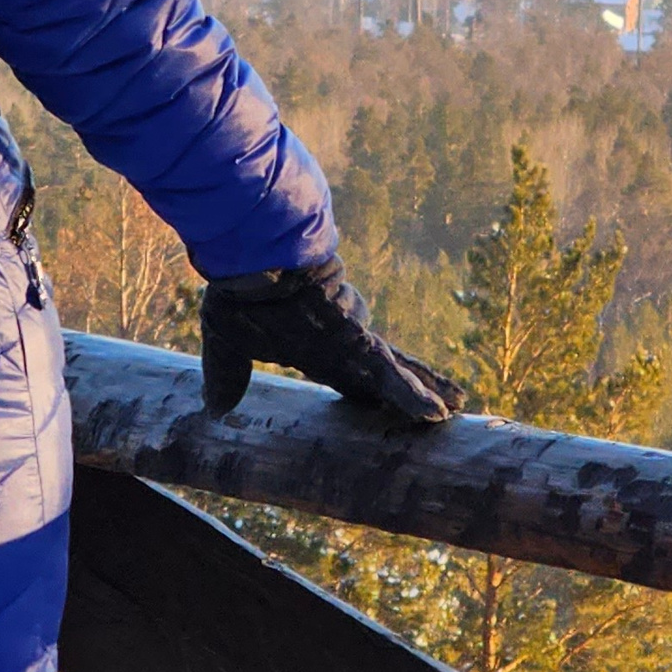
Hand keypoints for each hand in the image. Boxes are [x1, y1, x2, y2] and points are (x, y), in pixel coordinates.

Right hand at [200, 260, 462, 426]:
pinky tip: (437, 411)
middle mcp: (343, 345)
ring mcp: (355, 341)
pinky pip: (392, 373)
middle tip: (445, 407)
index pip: (350, 377)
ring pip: (397, 374)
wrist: (253, 260)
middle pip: (386, 375)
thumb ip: (227, 374)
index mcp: (317, 348)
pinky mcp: (360, 340)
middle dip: (414, 389)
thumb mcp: (228, 343)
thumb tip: (214, 409)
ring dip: (426, 392)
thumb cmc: (241, 293)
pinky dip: (413, 393)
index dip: (371, 393)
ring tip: (456, 408)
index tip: (387, 408)